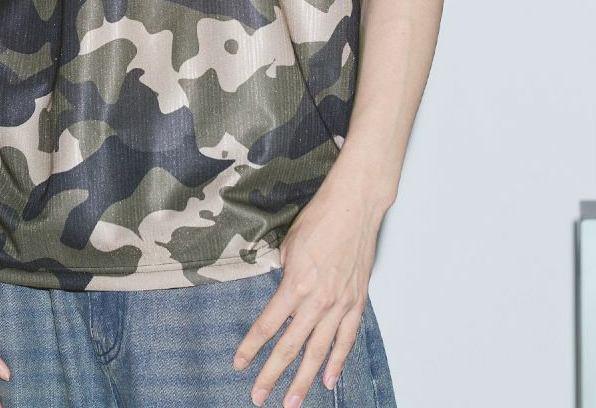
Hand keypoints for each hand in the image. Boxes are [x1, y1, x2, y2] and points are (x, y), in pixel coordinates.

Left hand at [231, 178, 386, 406]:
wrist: (354, 207)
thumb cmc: (319, 218)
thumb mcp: (289, 244)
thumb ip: (284, 274)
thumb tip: (280, 292)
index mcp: (295, 284)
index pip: (268, 325)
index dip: (252, 346)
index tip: (239, 363)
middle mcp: (318, 301)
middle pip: (290, 347)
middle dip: (272, 374)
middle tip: (258, 396)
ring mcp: (340, 304)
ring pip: (319, 352)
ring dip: (304, 380)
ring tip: (292, 401)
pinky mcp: (356, 302)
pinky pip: (346, 339)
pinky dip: (337, 361)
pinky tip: (328, 379)